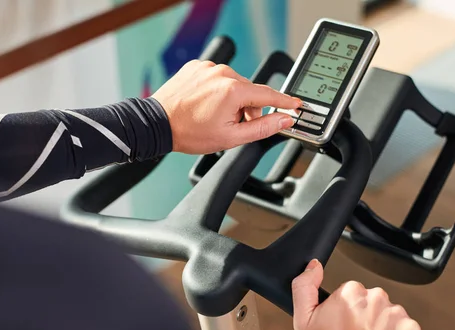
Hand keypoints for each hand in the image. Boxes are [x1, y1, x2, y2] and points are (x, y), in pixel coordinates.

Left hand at [151, 60, 300, 153]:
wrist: (158, 124)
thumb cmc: (189, 133)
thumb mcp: (231, 137)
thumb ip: (262, 127)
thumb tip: (284, 120)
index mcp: (234, 90)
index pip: (269, 95)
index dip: (285, 102)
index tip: (296, 105)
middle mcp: (222, 73)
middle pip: (250, 92)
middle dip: (247, 110)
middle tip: (232, 126)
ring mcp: (208, 67)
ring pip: (234, 84)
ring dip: (232, 100)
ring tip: (214, 116)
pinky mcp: (196, 66)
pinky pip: (217, 78)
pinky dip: (217, 91)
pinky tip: (205, 104)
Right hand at [291, 260, 421, 329]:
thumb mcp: (302, 319)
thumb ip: (304, 286)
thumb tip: (314, 266)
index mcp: (350, 293)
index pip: (352, 291)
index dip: (345, 308)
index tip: (342, 324)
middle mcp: (375, 299)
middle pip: (372, 300)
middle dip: (365, 314)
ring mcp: (395, 315)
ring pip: (389, 313)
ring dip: (382, 325)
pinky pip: (406, 327)